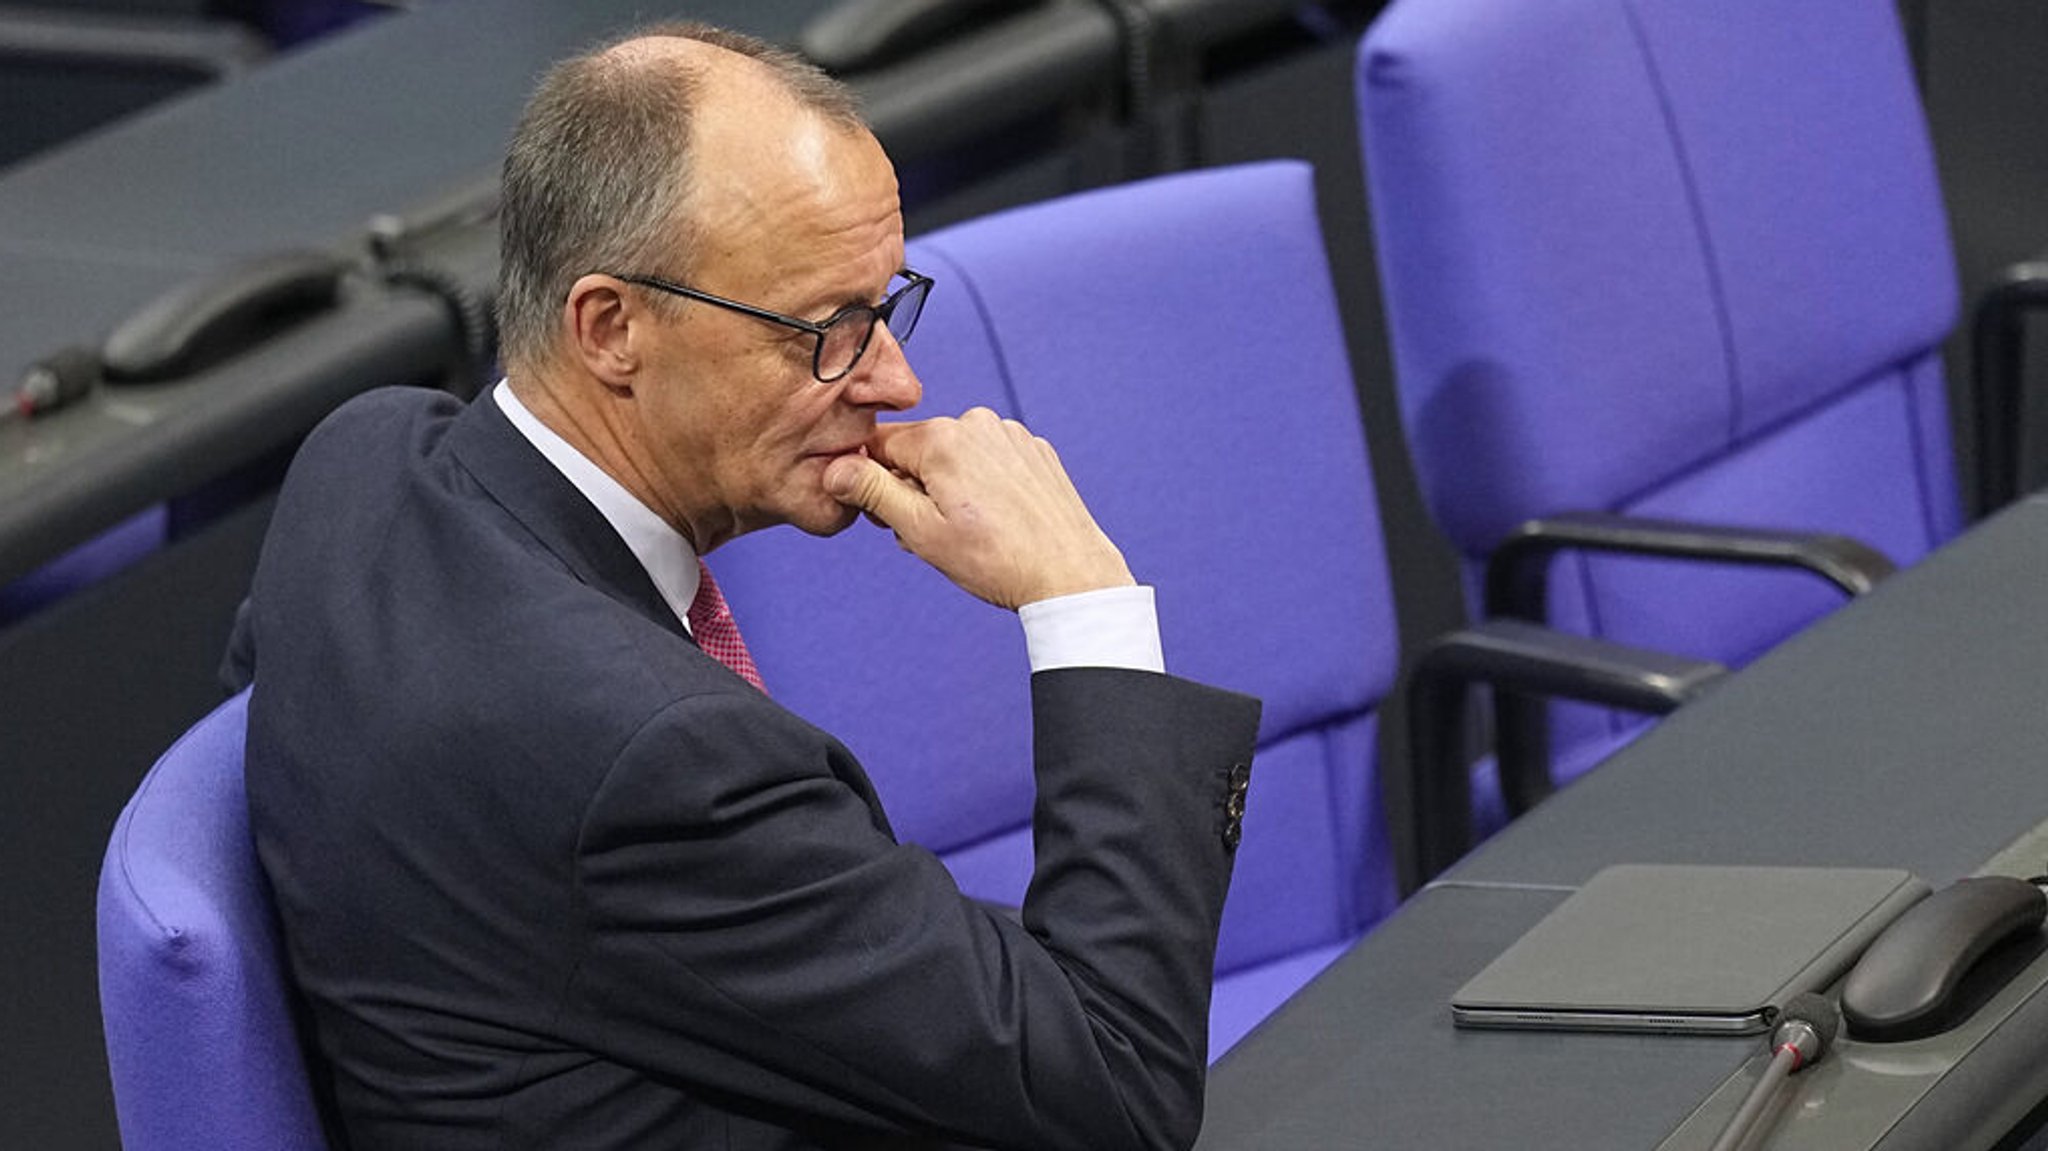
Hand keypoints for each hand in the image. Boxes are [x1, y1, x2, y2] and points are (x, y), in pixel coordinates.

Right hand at [822, 408, 1134, 609]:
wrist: (1070, 576)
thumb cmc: (996, 559)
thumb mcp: (919, 531)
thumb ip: (872, 492)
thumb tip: (833, 469)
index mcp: (943, 438)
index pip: (880, 444)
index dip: (873, 482)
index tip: (888, 516)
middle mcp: (978, 423)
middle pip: (919, 450)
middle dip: (914, 489)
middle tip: (932, 535)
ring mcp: (1012, 435)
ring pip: (956, 457)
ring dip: (948, 490)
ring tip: (968, 533)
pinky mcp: (1036, 453)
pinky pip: (991, 461)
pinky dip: (984, 486)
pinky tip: (997, 522)